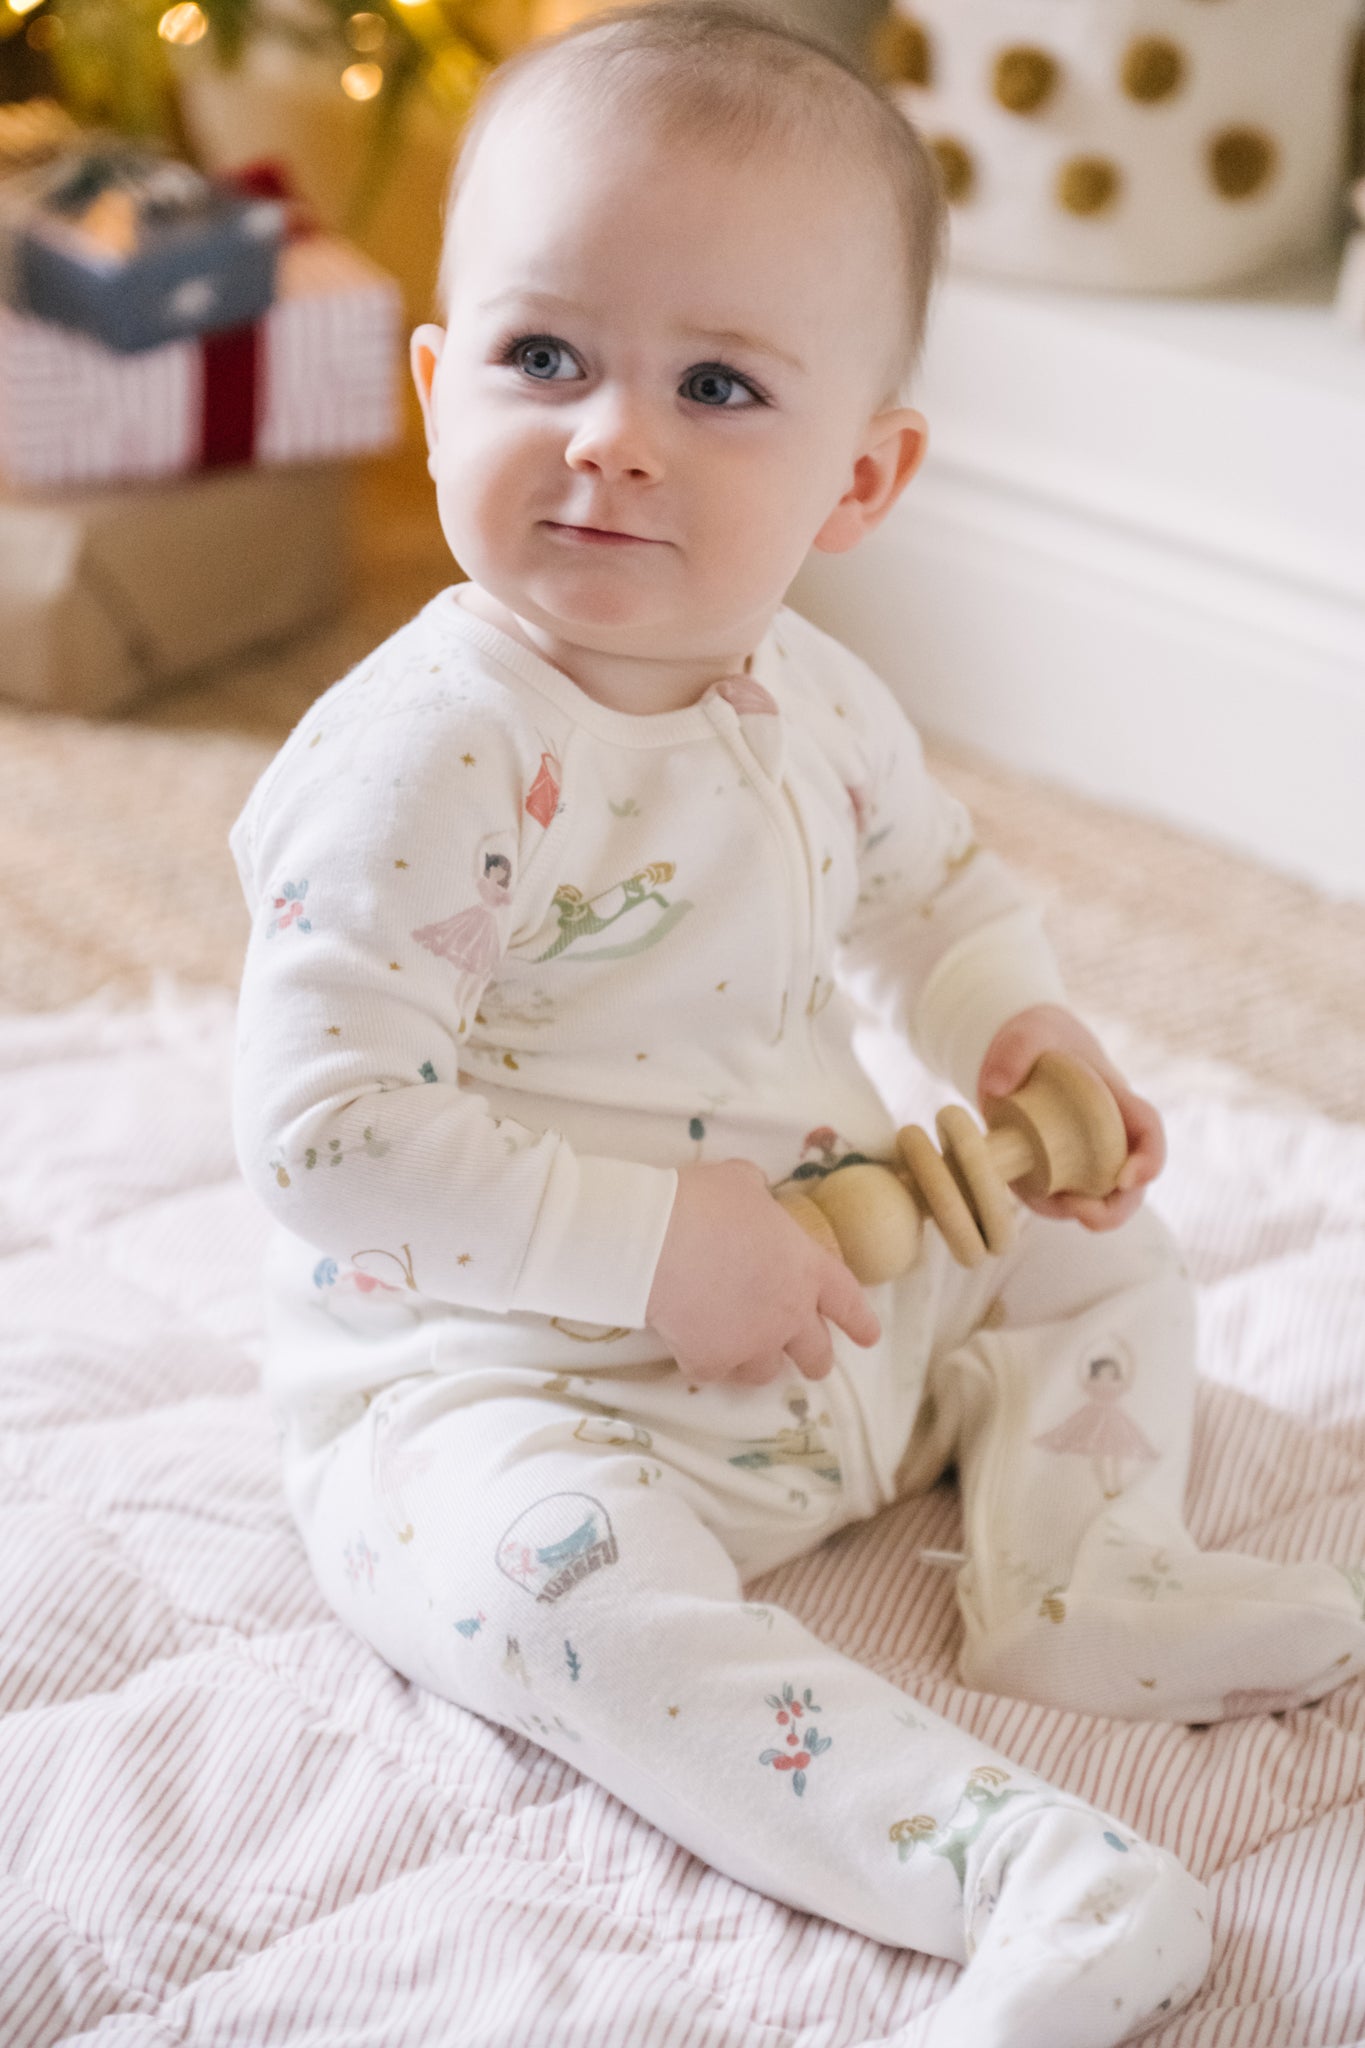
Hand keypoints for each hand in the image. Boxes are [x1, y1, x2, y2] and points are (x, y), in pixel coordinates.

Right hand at [645, 1158, 880, 1385]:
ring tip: (742, 1349)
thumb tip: (752, 1189)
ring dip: (759, 1361)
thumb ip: (755, 1191)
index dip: (859, 1320)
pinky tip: (693, 1347)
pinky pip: (715, 1371)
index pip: (846, 1299)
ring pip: (767, 1371)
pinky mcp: (711, 1361)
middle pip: (816, 1353)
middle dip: (815, 1359)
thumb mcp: (739, 1182)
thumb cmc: (704, 1203)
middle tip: (809, 1361)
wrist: (655, 1241)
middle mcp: (788, 1313)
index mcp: (806, 1268)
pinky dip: (708, 1361)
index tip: (870, 1337)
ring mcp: (751, 1343)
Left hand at [976, 1004, 1164, 1231]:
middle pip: (1132, 1183)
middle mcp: (1109, 1135)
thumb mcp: (1025, 1034)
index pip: (1148, 1131)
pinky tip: (1025, 1195)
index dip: (1149, 1159)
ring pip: (1100, 1199)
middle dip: (1116, 1208)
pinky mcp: (1055, 1171)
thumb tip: (996, 1087)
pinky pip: (1060, 1199)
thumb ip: (1014, 1050)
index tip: (1126, 1178)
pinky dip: (1049, 1206)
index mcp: (1115, 1099)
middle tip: (1086, 1214)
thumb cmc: (1036, 1040)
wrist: (1021, 1053)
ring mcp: (1085, 1157)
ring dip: (1081, 1214)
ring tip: (1050, 1204)